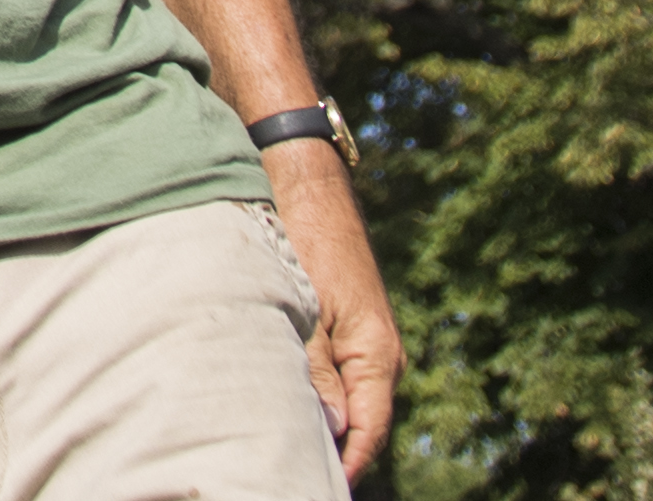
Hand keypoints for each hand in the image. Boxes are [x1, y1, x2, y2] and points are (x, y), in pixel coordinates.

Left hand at [267, 151, 400, 482]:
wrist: (303, 183)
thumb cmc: (302, 239)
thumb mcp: (305, 308)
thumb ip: (317, 370)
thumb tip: (336, 429)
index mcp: (376, 355)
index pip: (367, 434)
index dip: (342, 467)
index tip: (312, 485)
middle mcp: (377, 356)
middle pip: (357, 426)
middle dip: (327, 453)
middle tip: (286, 472)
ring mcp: (361, 344)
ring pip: (343, 403)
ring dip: (316, 425)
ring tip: (275, 449)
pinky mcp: (341, 330)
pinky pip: (332, 379)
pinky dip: (311, 398)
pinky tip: (277, 407)